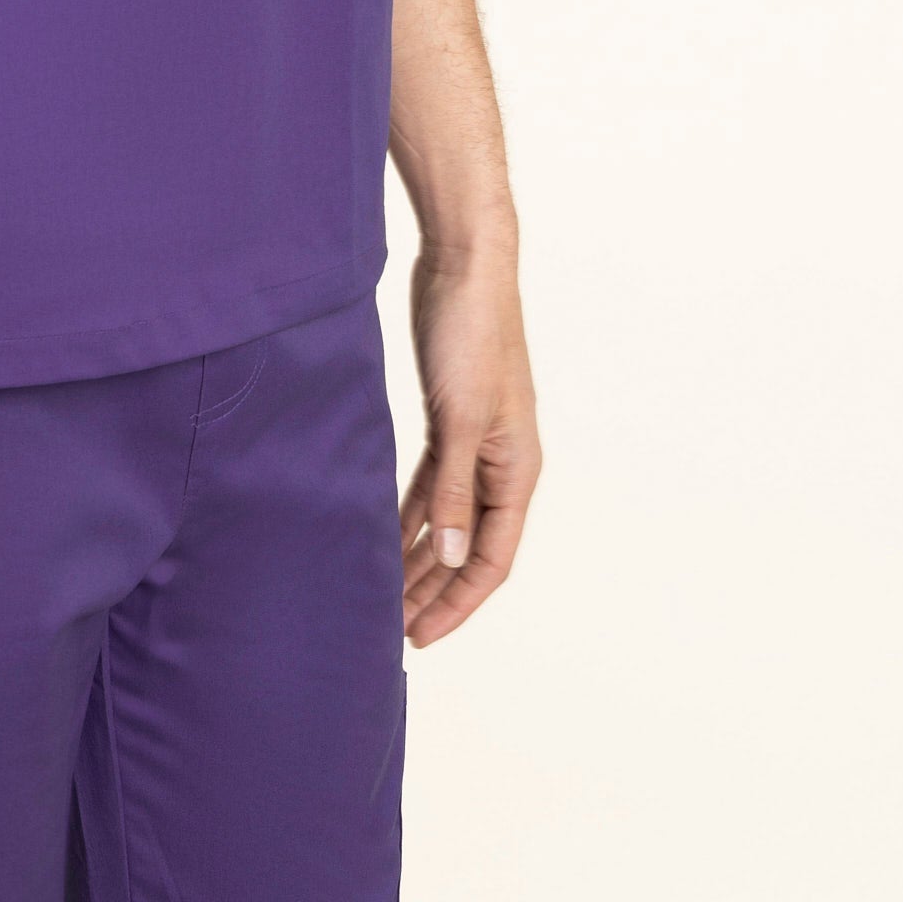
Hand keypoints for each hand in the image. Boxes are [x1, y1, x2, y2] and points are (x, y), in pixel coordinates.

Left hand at [397, 247, 540, 648]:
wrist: (464, 266)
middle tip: (394, 630)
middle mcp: (502, 465)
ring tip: (386, 595)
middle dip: (434, 589)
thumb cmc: (473, 334)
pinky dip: (411, 513)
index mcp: (517, 470)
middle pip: (469, 546)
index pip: (492, 559)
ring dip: (420, 556)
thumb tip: (450, 554)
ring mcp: (475, 443)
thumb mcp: (462, 417)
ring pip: (447, 518)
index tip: (420, 637)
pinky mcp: (449, 420)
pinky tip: (385, 537)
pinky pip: (432, 484)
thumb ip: (455, 489)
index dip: (457, 603)